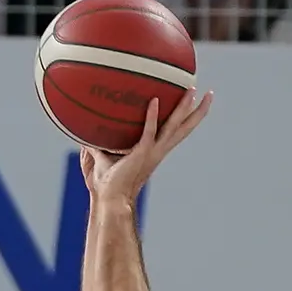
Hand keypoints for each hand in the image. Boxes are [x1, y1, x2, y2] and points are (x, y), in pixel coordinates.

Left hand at [75, 89, 213, 211]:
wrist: (108, 200)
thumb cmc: (106, 183)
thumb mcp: (101, 156)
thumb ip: (96, 141)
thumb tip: (81, 128)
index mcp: (154, 151)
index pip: (176, 132)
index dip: (188, 119)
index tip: (197, 104)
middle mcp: (158, 151)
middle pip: (184, 128)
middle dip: (198, 112)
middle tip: (209, 94)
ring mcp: (152, 152)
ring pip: (174, 127)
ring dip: (183, 109)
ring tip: (192, 90)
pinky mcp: (141, 154)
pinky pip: (149, 131)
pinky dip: (152, 116)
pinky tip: (154, 100)